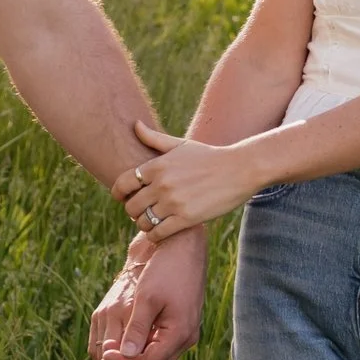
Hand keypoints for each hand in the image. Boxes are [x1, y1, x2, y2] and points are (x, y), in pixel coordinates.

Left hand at [90, 231, 205, 359]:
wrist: (184, 245)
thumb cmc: (165, 268)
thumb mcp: (146, 298)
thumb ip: (136, 329)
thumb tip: (124, 356)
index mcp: (180, 333)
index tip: (104, 356)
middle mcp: (186, 338)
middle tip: (105, 356)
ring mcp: (185, 333)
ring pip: (157, 358)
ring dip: (135, 357)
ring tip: (113, 349)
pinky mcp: (181, 325)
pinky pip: (160, 345)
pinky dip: (144, 346)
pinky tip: (128, 337)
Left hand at [112, 113, 269, 239]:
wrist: (240, 169)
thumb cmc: (209, 157)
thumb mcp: (181, 144)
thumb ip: (154, 138)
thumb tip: (135, 124)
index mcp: (158, 165)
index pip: (123, 183)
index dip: (119, 193)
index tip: (123, 198)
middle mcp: (162, 184)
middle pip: (131, 206)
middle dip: (133, 211)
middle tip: (142, 212)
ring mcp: (174, 202)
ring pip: (143, 222)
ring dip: (144, 224)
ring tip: (152, 222)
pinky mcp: (186, 218)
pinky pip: (158, 233)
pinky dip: (155, 235)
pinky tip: (160, 232)